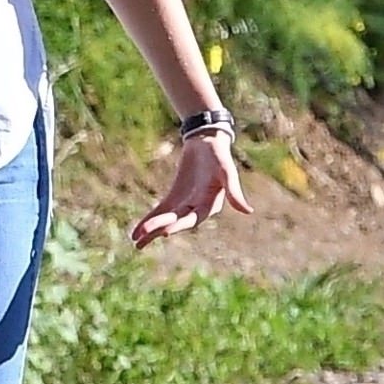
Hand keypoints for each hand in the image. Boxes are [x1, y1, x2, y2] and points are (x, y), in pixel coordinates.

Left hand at [132, 128, 252, 247]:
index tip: (165, 232)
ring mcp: (184, 203)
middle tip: (140, 239)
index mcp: (210, 205)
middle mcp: (197, 208)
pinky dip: (149, 220)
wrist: (207, 141)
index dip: (179, 225)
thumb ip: (233, 192)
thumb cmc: (219, 155)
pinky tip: (136, 232)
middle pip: (175, 222)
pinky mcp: (174, 197)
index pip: (193, 219)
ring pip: (166, 220)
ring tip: (135, 242)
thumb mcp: (226, 172)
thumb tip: (248, 211)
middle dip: (158, 229)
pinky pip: (160, 211)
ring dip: (151, 231)